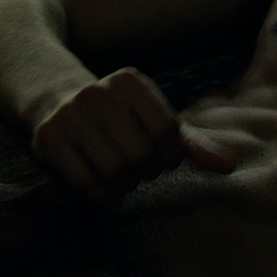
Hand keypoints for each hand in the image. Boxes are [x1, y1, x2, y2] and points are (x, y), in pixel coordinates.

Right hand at [30, 68, 234, 203]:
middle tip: (141, 172)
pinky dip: (102, 196)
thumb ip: (191, 143)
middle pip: (141, 154)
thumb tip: (229, 167)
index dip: (171, 156)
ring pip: (115, 172)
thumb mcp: (153, 118)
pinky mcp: (47, 139)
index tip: (162, 159)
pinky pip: (86, 184)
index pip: (168, 132)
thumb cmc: (118, 116)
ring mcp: (69, 115)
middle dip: (147, 172)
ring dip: (125, 187)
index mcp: (129, 81)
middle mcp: (96, 92)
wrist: (55, 99)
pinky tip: (105, 189)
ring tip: (124, 180)